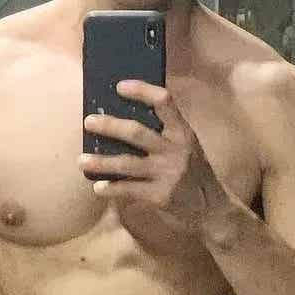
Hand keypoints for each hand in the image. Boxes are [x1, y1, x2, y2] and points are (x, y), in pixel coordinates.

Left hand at [78, 81, 234, 232]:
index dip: (142, 91)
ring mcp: (167, 174)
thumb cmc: (195, 172)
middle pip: (137, 133)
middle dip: (110, 126)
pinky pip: (129, 189)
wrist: (214, 209)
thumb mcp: (187, 146)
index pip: (164, 102)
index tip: (119, 86)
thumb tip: (124, 119)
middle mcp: (175, 150)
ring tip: (81, 160)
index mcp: (183, 132)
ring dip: (101, 162)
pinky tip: (97, 187)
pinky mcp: (161, 196)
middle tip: (88, 121)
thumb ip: (165, 132)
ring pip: (127, 164)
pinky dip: (111, 188)